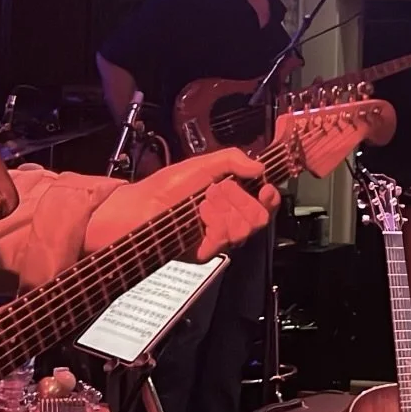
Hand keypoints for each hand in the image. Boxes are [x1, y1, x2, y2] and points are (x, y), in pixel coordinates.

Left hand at [87, 148, 279, 260]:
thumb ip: (233, 159)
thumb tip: (260, 168)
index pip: (266, 203)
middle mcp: (229, 219)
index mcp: (232, 199)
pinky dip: (212, 222)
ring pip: (245, 229)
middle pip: (261, 218)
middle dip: (241, 199)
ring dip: (225, 209)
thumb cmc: (166, 186)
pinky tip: (198, 215)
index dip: (271, 196)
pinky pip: (224, 238)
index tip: (265, 187)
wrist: (139, 207)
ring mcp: (218, 237)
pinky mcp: (206, 252)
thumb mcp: (202, 164)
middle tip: (219, 190)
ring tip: (204, 201)